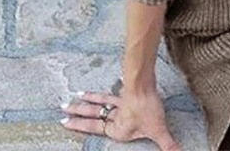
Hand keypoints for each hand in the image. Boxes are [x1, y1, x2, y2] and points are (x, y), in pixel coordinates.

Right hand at [61, 86, 181, 149]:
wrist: (145, 84)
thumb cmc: (148, 109)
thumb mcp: (158, 131)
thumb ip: (168, 146)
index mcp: (117, 130)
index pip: (94, 129)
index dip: (79, 126)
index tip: (64, 123)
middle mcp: (114, 117)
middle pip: (92, 115)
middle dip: (77, 114)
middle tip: (61, 111)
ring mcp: (118, 104)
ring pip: (98, 103)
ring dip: (85, 102)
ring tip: (72, 98)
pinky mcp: (124, 93)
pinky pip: (109, 93)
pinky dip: (99, 92)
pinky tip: (94, 89)